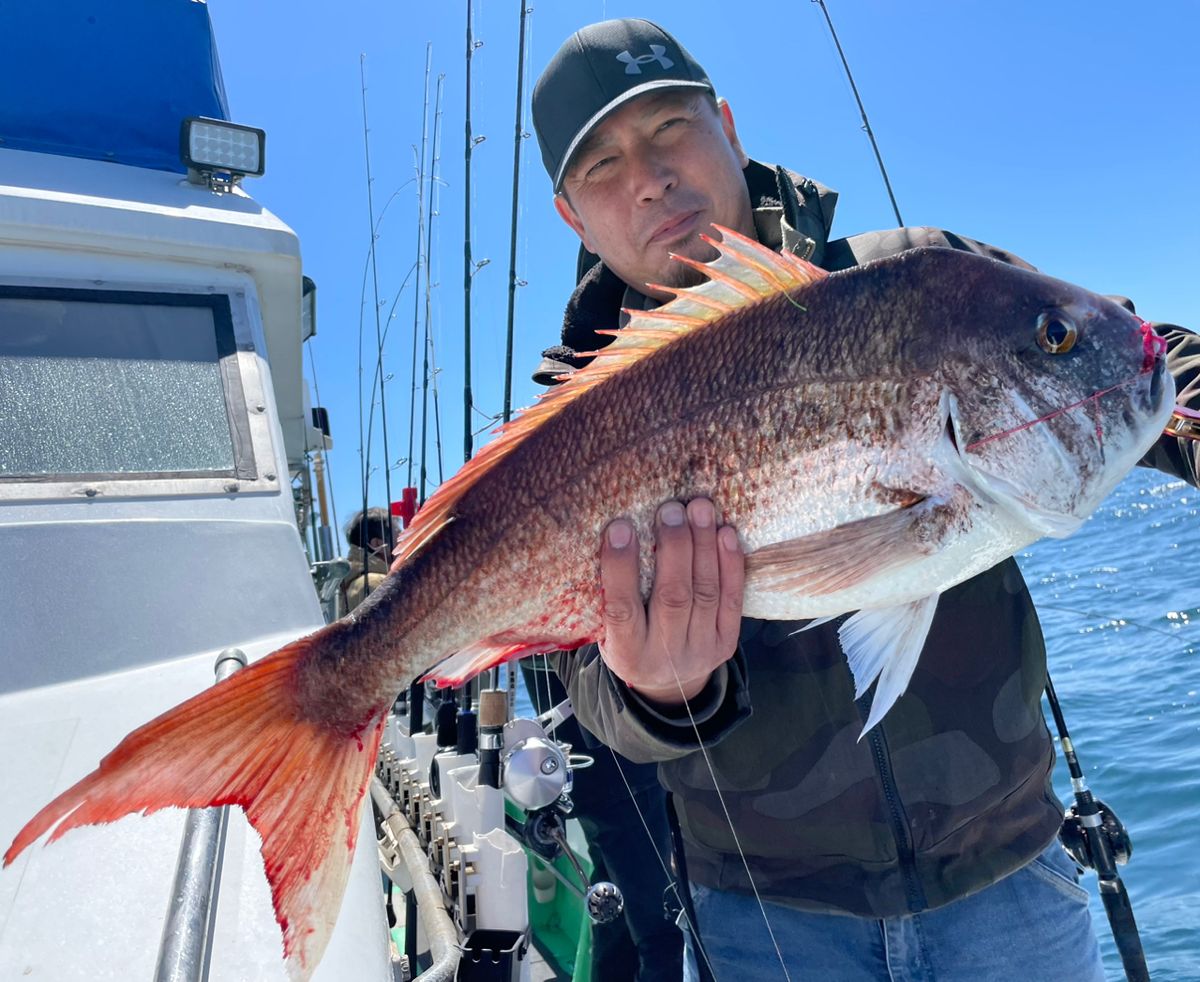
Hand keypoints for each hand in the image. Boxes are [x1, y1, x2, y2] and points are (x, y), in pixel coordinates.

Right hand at [598, 498, 743, 706]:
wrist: (668, 686)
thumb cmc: (630, 643)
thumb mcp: (607, 633)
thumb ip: (609, 596)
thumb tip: (613, 534)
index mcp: (627, 653)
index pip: (622, 608)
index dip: (621, 567)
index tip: (621, 526)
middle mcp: (665, 655)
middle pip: (673, 596)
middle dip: (674, 547)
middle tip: (671, 509)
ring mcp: (700, 650)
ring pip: (705, 592)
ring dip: (703, 545)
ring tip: (699, 509)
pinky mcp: (726, 643)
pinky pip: (732, 600)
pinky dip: (730, 564)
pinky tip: (725, 534)